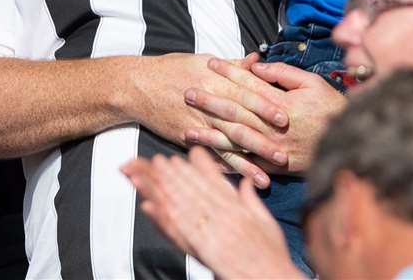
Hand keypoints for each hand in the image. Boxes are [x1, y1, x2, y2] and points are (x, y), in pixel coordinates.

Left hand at [122, 148, 300, 278]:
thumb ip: (251, 200)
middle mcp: (223, 216)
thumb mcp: (266, 223)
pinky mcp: (203, 250)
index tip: (182, 155)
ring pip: (179, 204)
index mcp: (237, 209)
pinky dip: (161, 218)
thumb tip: (246, 181)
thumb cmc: (272, 257)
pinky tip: (147, 206)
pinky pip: (177, 231)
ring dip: (158, 188)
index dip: (195, 166)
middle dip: (170, 173)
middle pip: (190, 189)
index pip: (212, 181)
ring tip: (141, 175)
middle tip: (154, 159)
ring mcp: (212, 232)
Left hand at [183, 57, 344, 173]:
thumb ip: (284, 73)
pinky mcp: (277, 166)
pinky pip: (249, 165)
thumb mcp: (313, 84)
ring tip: (188, 130)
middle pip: (236, 111)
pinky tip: (210, 161)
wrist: (354, 146)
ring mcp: (274, 148)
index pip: (249, 84)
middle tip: (187, 93)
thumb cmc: (332, 110)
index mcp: (281, 104)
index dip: (228, 72)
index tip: (209, 63)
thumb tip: (256, 65)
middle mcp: (273, 127)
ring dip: (211, 135)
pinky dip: (229, 164)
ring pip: (237, 140)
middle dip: (210, 101)